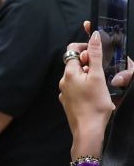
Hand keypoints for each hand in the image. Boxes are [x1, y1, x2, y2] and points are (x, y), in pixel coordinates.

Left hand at [59, 26, 131, 159]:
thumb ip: (96, 55)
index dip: (85, 47)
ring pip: (77, 77)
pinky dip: (86, 88)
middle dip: (90, 64)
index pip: (72, 50)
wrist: (88, 130)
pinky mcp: (69, 102)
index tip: (97, 52)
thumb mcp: (99, 76)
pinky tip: (96, 95)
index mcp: (69, 72)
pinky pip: (77, 89)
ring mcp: (65, 93)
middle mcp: (63, 81)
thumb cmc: (95, 104)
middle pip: (76, 64)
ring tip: (102, 84)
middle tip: (103, 70)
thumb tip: (95, 36)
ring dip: (89, 76)